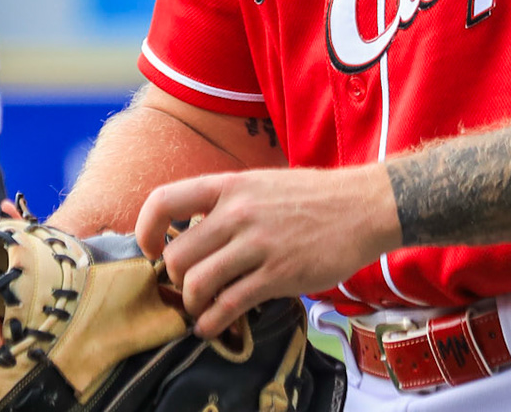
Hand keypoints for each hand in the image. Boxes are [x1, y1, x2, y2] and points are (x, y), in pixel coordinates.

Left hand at [135, 165, 400, 336]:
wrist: (364, 206)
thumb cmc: (314, 196)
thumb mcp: (263, 183)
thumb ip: (229, 203)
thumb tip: (193, 229)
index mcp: (231, 186)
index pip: (165, 200)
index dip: (146, 229)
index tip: (151, 248)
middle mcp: (238, 213)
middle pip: (179, 255)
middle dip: (176, 278)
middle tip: (187, 286)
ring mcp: (258, 245)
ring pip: (198, 283)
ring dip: (192, 303)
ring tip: (199, 309)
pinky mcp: (278, 275)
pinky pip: (229, 305)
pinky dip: (212, 322)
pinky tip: (211, 327)